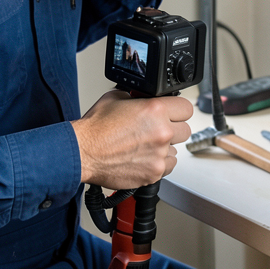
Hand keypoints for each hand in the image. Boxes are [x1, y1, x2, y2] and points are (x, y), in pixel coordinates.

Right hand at [73, 90, 194, 188]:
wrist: (83, 152)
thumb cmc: (96, 128)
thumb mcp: (118, 97)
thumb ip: (139, 96)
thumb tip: (146, 96)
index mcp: (156, 110)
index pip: (186, 108)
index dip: (177, 110)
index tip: (172, 113)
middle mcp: (162, 132)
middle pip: (185, 130)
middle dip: (173, 129)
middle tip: (156, 130)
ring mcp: (159, 155)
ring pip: (176, 150)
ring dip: (165, 148)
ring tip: (145, 146)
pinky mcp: (154, 173)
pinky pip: (167, 166)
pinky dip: (158, 163)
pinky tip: (143, 158)